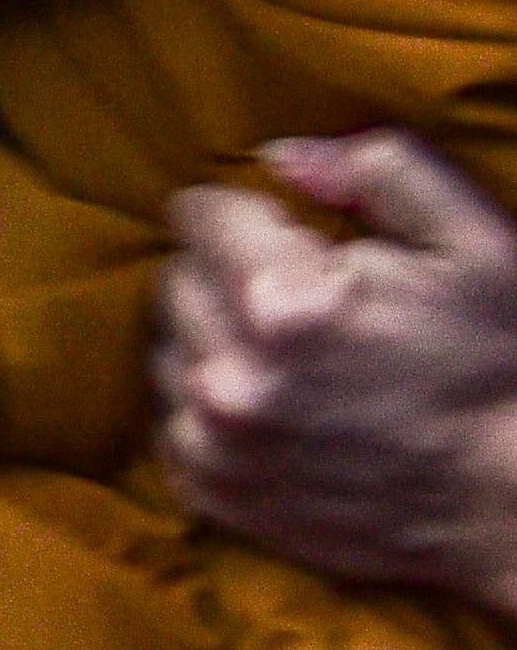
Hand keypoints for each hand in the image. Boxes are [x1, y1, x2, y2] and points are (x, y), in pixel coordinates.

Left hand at [160, 131, 516, 620]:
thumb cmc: (506, 368)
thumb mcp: (476, 245)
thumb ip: (380, 170)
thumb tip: (280, 156)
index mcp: (280, 302)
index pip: (198, 213)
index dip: (248, 215)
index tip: (289, 235)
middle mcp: (229, 376)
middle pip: (177, 279)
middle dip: (226, 275)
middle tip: (297, 300)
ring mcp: (214, 443)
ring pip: (167, 350)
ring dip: (212, 341)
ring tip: (290, 357)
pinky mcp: (213, 493)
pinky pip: (171, 421)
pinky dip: (209, 408)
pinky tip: (276, 407)